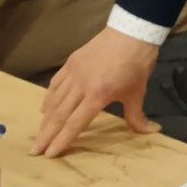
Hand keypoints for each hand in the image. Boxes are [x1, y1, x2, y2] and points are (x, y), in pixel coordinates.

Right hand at [36, 27, 161, 156]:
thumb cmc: (137, 65)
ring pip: (54, 100)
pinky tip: (44, 108)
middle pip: (59, 115)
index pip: (75, 123)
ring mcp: (73, 73)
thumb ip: (137, 116)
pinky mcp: (70, 63)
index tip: (49, 154)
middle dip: (45, 135)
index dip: (62, 140)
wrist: (131, 32)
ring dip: (45, 119)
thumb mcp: (138, 93)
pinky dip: (48, 98)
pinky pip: (55, 84)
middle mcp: (81, 86)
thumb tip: (152, 131)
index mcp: (98, 96)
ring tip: (38, 134)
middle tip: (34, 151)